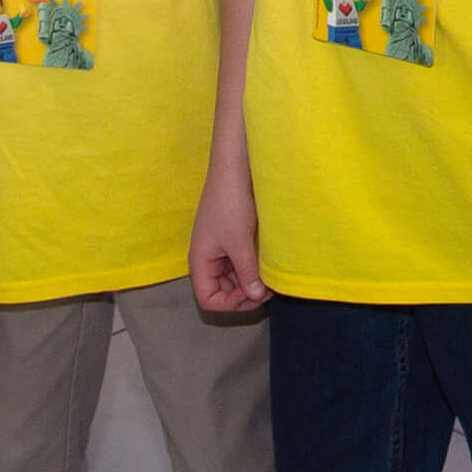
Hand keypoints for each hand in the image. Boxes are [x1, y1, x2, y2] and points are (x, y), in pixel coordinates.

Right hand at [192, 143, 265, 315]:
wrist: (236, 168)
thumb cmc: (231, 202)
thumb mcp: (239, 242)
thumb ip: (247, 272)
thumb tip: (256, 297)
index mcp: (200, 261)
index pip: (208, 299)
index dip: (230, 303)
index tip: (253, 292)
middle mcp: (208, 258)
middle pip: (222, 292)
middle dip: (244, 294)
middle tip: (268, 287)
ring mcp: (221, 249)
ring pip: (234, 279)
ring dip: (251, 281)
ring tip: (271, 276)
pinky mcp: (234, 239)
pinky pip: (241, 263)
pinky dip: (254, 267)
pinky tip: (269, 262)